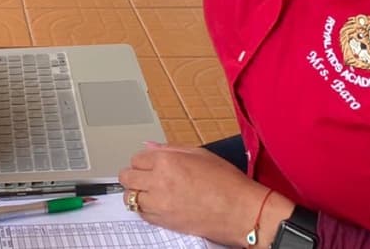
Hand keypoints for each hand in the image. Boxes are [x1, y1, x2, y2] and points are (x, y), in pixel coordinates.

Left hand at [119, 144, 290, 245]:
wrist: (241, 212)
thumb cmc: (227, 183)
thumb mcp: (199, 154)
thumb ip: (170, 149)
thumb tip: (150, 146)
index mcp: (167, 161)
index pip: (136, 158)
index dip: (144, 160)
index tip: (149, 163)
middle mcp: (159, 182)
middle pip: (127, 177)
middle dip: (134, 175)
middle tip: (145, 176)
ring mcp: (159, 204)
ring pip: (130, 197)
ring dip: (137, 192)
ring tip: (149, 190)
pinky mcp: (164, 222)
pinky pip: (141, 214)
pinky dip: (144, 208)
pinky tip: (156, 204)